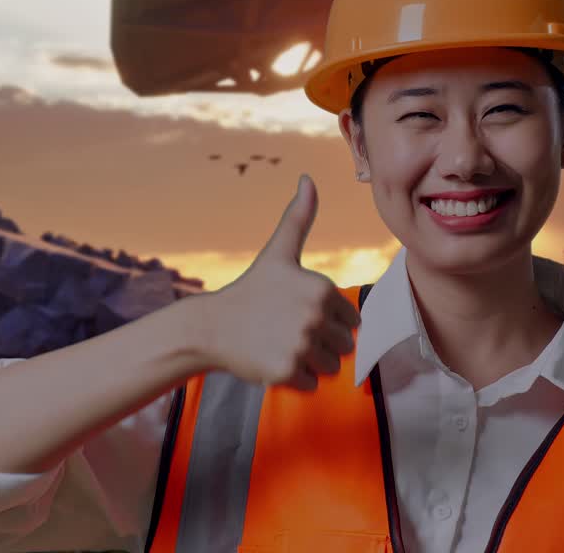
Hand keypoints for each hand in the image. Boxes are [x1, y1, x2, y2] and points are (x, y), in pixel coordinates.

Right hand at [198, 174, 360, 390]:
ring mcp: (301, 344)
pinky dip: (296, 380)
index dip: (328, 321)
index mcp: (323, 289)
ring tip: (281, 345)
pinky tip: (272, 360)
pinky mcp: (287, 370)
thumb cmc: (251, 289)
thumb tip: (308, 179)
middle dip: (321, 344)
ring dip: (310, 363)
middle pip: (344, 346)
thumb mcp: (279, 252)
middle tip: (288, 332)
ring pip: (331, 367)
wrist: (211, 326)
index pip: (352, 321)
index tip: (299, 314)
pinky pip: (312, 385)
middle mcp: (316, 315)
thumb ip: (300, 217)